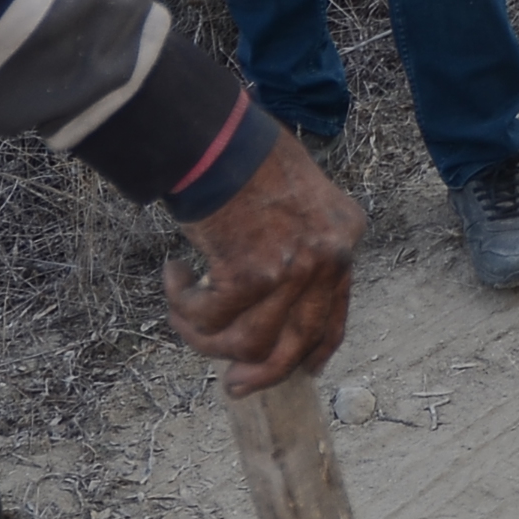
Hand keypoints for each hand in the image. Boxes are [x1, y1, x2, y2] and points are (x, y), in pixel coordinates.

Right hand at [168, 131, 365, 396]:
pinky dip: (183, 307)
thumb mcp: (300, 199)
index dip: (316, 350)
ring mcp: (291, 268)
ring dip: (205, 337)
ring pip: (246, 342)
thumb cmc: (250, 157)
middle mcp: (327, 256)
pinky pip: (208, 318)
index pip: (336, 313)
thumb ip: (300, 246)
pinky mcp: (249, 274)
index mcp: (344, 236)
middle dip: (261, 372)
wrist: (222, 133)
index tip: (302, 372)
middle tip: (232, 384)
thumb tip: (275, 305)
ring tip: (182, 312)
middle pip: (295, 343)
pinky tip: (173, 276)